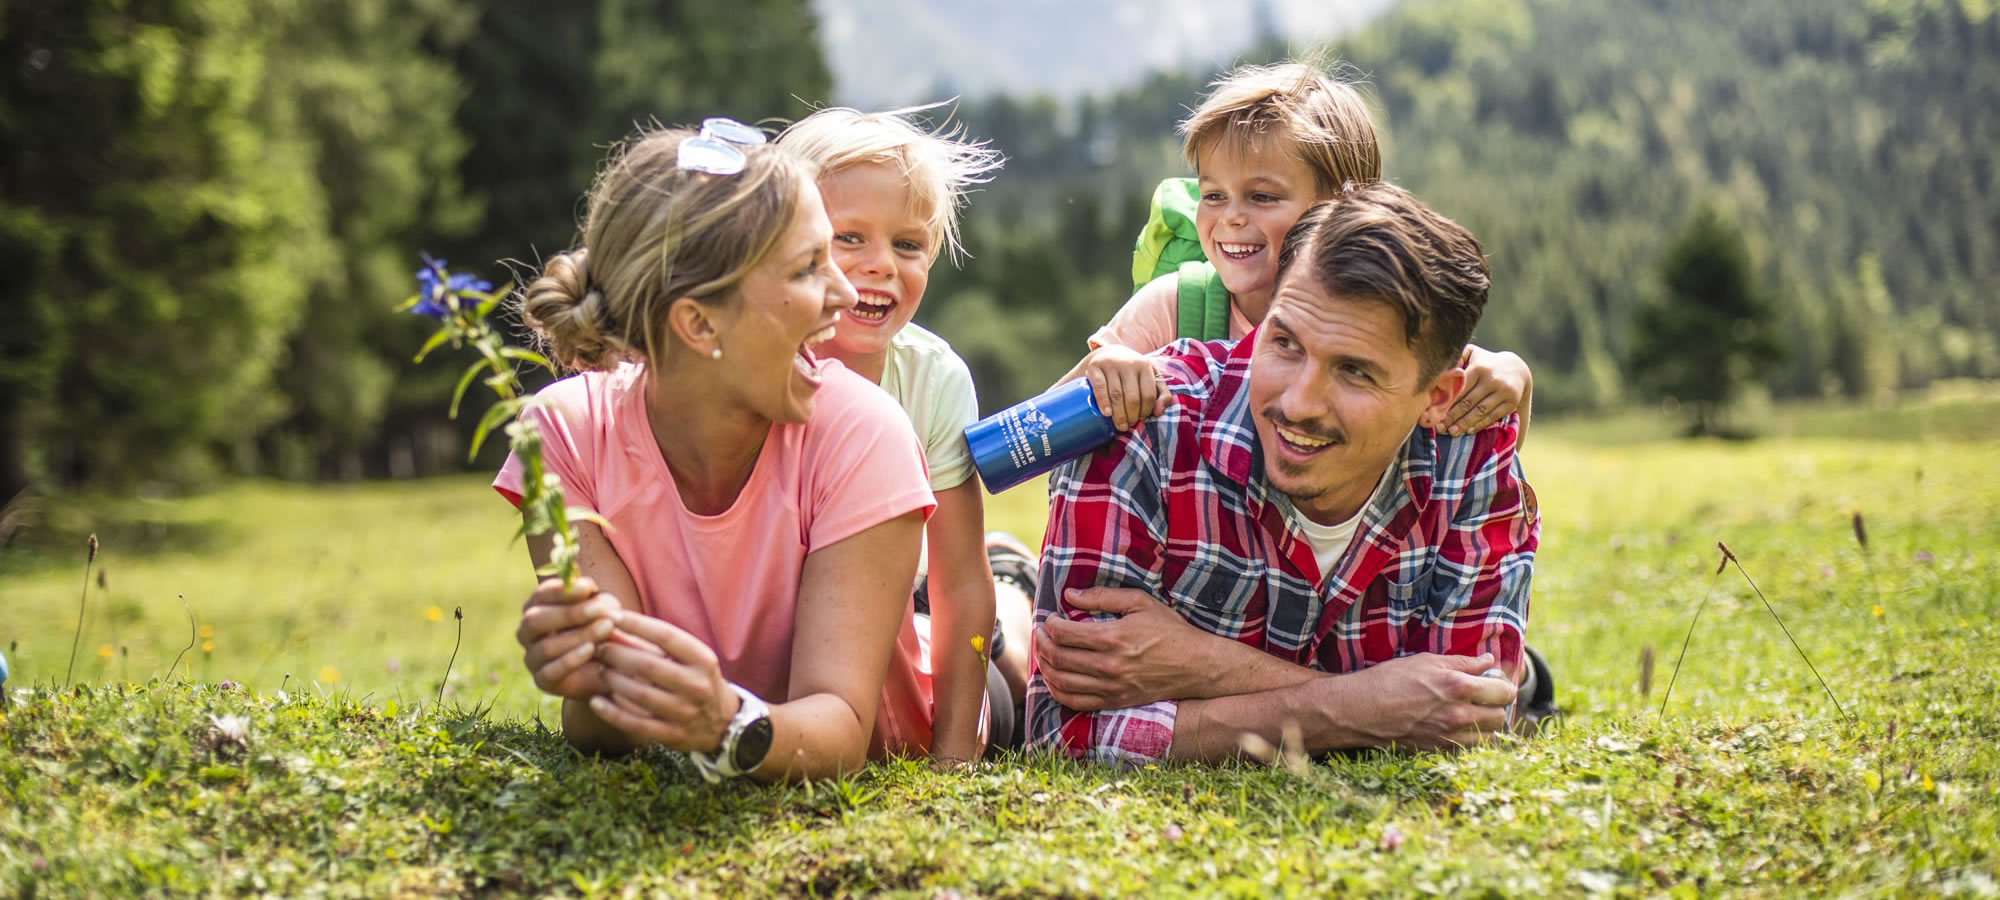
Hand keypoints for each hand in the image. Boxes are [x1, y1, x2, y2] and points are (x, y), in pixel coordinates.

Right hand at [516, 576, 624, 699]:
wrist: (610, 667)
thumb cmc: (603, 629)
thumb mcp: (604, 610)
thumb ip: (595, 599)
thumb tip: (587, 589)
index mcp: (537, 607)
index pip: (540, 595)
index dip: (562, 591)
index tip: (588, 587)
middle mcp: (527, 632)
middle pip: (535, 620)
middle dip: (570, 613)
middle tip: (599, 609)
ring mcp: (532, 658)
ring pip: (545, 647)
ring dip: (578, 636)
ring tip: (606, 628)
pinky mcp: (543, 681)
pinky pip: (550, 672)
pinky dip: (571, 660)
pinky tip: (591, 650)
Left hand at [586, 611, 741, 753]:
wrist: (723, 723)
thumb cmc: (697, 680)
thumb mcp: (690, 659)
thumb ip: (657, 643)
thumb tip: (615, 624)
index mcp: (703, 660)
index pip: (666, 636)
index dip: (637, 624)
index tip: (613, 616)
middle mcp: (697, 685)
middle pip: (648, 666)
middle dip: (617, 653)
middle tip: (599, 647)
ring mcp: (685, 712)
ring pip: (639, 695)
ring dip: (613, 680)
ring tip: (601, 670)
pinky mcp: (672, 735)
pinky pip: (635, 724)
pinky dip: (611, 713)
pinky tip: (596, 702)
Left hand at [1034, 586, 1198, 710]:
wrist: (1195, 666)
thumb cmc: (1169, 630)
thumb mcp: (1141, 602)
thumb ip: (1103, 596)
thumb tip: (1070, 595)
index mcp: (1112, 637)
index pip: (1064, 633)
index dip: (1050, 624)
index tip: (1050, 618)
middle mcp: (1108, 666)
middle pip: (1057, 657)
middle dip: (1042, 643)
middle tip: (1041, 632)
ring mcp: (1110, 687)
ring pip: (1061, 681)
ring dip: (1044, 666)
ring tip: (1044, 653)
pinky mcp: (1114, 702)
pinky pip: (1074, 701)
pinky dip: (1057, 690)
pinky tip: (1054, 678)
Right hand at [1080, 345, 1168, 431]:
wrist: (1107, 353)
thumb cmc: (1132, 372)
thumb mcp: (1150, 377)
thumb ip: (1161, 394)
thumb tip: (1158, 413)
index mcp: (1145, 366)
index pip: (1149, 394)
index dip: (1146, 410)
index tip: (1141, 419)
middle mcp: (1129, 363)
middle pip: (1132, 397)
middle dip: (1132, 416)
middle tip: (1128, 424)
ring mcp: (1111, 364)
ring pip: (1116, 395)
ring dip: (1118, 414)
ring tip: (1120, 425)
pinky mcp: (1095, 367)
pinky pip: (1100, 387)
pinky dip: (1103, 402)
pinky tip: (1106, 413)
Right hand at [1343, 653, 1516, 748]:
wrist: (1360, 710)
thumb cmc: (1389, 680)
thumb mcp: (1426, 661)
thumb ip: (1462, 662)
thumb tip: (1488, 661)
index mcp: (1458, 687)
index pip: (1504, 692)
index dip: (1504, 686)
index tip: (1496, 683)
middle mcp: (1458, 715)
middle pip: (1501, 717)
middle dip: (1497, 707)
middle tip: (1485, 699)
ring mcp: (1449, 737)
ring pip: (1489, 738)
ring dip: (1486, 726)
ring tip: (1472, 715)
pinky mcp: (1438, 751)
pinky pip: (1468, 749)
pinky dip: (1469, 740)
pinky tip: (1456, 728)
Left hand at [1433, 347, 1529, 435]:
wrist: (1517, 369)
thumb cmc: (1485, 362)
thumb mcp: (1472, 353)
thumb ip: (1456, 359)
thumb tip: (1439, 374)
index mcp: (1479, 367)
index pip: (1460, 388)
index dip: (1447, 401)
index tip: (1434, 412)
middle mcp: (1492, 379)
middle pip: (1468, 402)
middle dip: (1452, 416)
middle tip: (1439, 427)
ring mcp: (1503, 392)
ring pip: (1480, 411)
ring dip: (1464, 423)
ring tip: (1452, 432)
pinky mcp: (1511, 402)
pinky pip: (1493, 416)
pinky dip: (1480, 424)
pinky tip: (1468, 430)